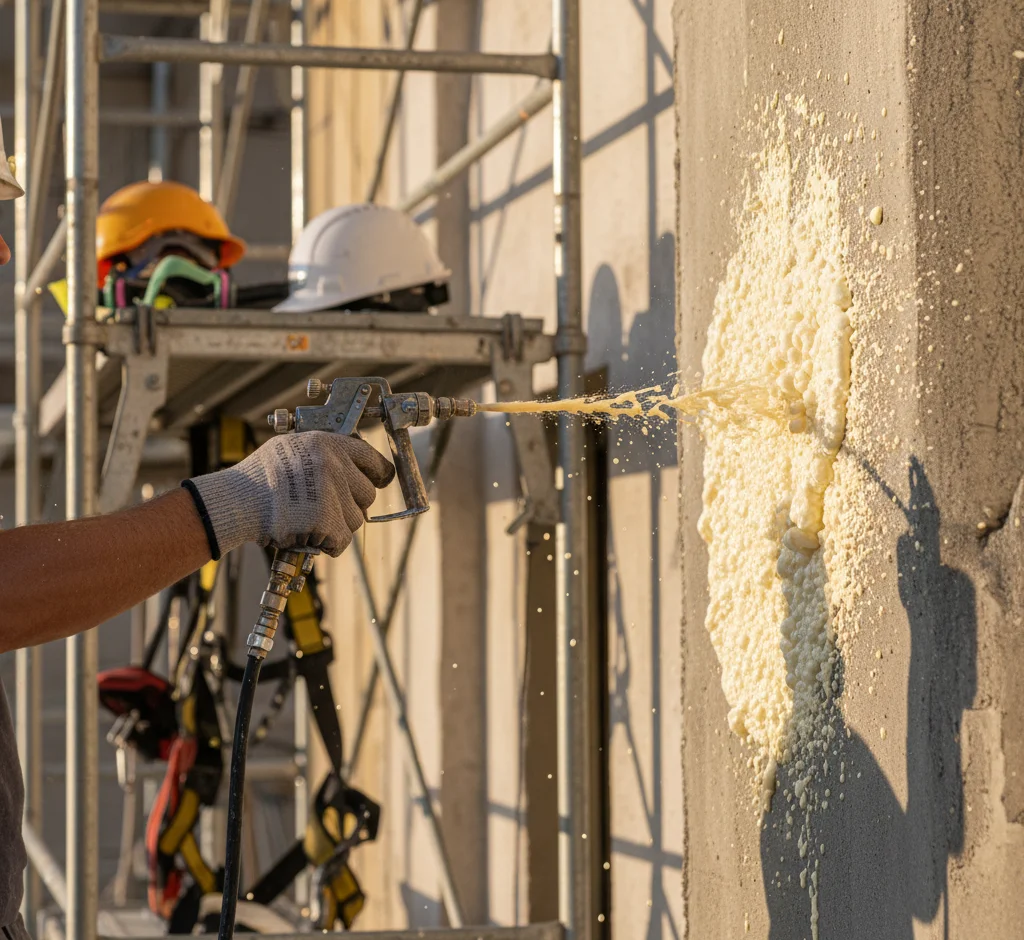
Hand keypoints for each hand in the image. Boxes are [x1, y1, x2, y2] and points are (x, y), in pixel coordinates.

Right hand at [183, 431, 395, 557]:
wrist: (237, 502)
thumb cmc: (257, 478)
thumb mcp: (290, 448)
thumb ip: (321, 452)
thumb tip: (346, 462)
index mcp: (327, 445)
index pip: (371, 458)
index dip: (378, 472)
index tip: (380, 480)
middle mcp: (334, 466)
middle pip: (367, 494)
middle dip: (352, 504)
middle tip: (328, 508)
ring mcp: (333, 495)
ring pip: (357, 519)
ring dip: (339, 525)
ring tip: (310, 520)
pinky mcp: (328, 523)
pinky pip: (343, 540)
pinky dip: (329, 544)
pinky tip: (311, 536)